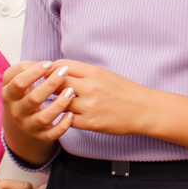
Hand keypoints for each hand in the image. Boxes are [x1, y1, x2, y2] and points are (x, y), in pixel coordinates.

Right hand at [3, 59, 73, 150]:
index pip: (19, 83)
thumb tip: (43, 65)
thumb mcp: (16, 78)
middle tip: (64, 72)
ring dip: (59, 104)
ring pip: (43, 118)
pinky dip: (62, 126)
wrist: (19, 118)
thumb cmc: (22, 91)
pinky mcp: (41, 135)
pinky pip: (52, 134)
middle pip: (33, 99)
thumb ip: (24, 67)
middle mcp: (17, 112)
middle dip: (50, 84)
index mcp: (9, 95)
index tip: (49, 63)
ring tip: (70, 91)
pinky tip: (71, 114)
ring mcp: (28, 125)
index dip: (34, 72)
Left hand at [45, 62, 161, 137]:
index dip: (50, 69)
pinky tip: (65, 116)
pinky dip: (64, 118)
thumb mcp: (105, 75)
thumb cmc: (124, 91)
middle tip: (44, 90)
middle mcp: (91, 87)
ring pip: (59, 103)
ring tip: (53, 104)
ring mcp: (90, 106)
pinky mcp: (91, 123)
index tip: (47, 74)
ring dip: (55, 104)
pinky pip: (67, 120)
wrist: (144, 110)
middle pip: (56, 83)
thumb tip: (58, 71)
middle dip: (48, 86)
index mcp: (95, 72)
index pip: (61, 65)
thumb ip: (82, 73)